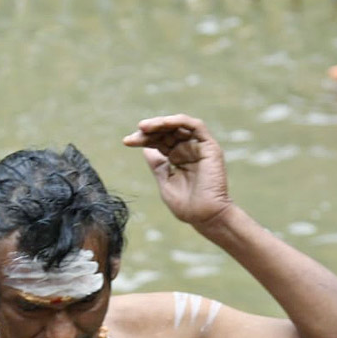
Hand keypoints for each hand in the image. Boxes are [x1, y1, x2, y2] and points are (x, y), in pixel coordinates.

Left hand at [123, 114, 232, 228]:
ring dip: (161, 123)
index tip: (126, 142)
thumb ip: (157, 165)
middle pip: (166, 131)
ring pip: (179, 125)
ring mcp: (199, 147)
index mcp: (177, 158)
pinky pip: (195, 126)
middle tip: (135, 133)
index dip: (143, 139)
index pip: (158, 142)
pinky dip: (179, 121)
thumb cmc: (186, 206)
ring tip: (144, 127)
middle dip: (149, 130)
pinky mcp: (209, 146)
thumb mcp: (165, 182)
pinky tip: (163, 123)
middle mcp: (188, 149)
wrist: (205, 216)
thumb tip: (145, 150)